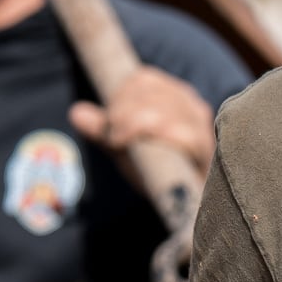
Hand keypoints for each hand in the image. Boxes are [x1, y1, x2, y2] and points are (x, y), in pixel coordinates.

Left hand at [69, 64, 218, 181]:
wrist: (190, 202)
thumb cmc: (159, 169)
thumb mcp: (125, 145)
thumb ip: (103, 129)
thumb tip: (76, 112)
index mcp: (174, 94)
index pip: (144, 79)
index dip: (120, 95)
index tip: (109, 119)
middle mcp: (191, 104)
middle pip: (148, 94)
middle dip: (120, 112)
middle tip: (110, 134)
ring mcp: (200, 124)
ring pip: (158, 111)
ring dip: (130, 124)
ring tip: (118, 142)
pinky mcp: (205, 145)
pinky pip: (177, 133)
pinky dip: (148, 135)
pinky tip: (133, 146)